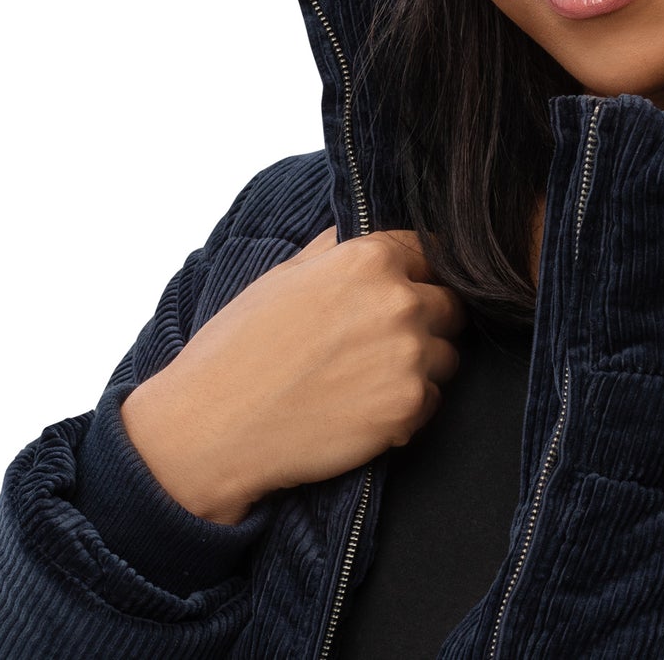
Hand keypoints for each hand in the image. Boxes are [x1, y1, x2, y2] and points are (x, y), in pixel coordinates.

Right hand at [120, 226, 468, 523]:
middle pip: (450, 306)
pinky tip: (364, 410)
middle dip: (427, 322)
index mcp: (371, 259)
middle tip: (383, 345)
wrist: (214, 426)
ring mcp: (409, 355)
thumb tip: (366, 237)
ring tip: (367, 380)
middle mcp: (400, 301)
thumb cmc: (241, 347)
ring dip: (420, 367)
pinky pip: (432, 402)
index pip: (433, 254)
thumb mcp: (287, 274)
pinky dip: (407, 409)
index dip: (419, 276)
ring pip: (446, 356)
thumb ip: (339, 250)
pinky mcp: (408, 407)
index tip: (407, 294)